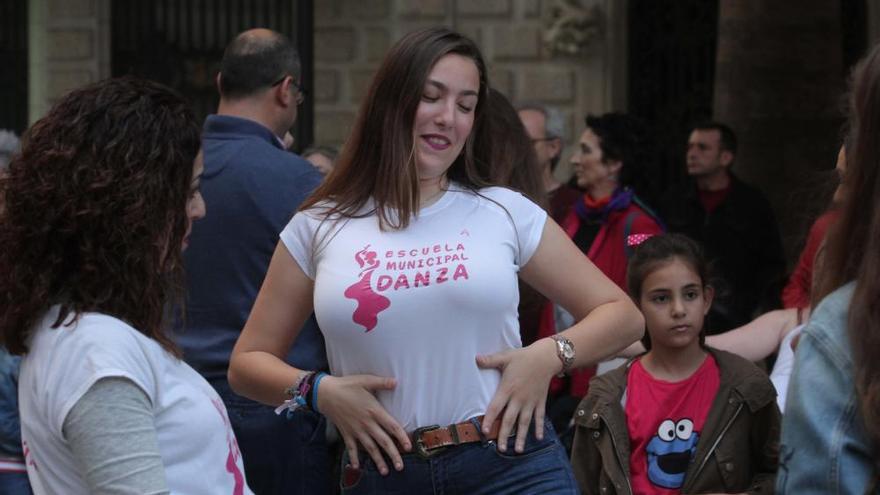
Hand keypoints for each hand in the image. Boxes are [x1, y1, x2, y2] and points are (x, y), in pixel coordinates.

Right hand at [316, 374, 410, 474]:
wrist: (325, 393)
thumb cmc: (347, 385)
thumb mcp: (365, 380)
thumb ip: (382, 383)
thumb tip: (397, 382)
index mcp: (374, 411)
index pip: (392, 426)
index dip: (401, 437)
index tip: (409, 447)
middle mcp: (367, 424)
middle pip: (383, 442)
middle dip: (393, 455)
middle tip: (400, 467)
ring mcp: (356, 430)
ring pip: (369, 448)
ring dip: (377, 460)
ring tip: (385, 471)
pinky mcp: (346, 433)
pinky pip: (351, 448)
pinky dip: (353, 458)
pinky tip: (356, 467)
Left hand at [476, 338, 559, 452]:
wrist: (546, 358)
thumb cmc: (523, 357)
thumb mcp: (506, 357)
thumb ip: (490, 360)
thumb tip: (476, 359)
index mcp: (508, 388)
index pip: (496, 407)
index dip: (490, 419)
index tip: (485, 431)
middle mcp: (519, 398)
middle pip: (510, 420)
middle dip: (504, 435)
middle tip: (500, 449)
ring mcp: (530, 401)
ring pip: (525, 422)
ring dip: (522, 437)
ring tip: (518, 451)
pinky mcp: (540, 401)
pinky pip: (540, 417)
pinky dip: (540, 427)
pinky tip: (538, 438)